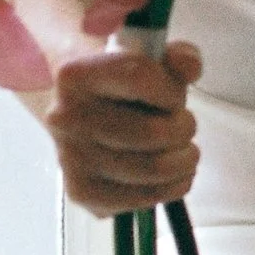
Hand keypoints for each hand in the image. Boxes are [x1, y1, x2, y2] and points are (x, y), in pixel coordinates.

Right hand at [46, 39, 202, 216]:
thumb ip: (176, 56)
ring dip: (184, 160)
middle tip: (185, 124)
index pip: (139, 78)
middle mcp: (64, 117)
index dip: (172, 90)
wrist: (84, 109)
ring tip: (184, 149)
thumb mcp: (149, 55)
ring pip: (152, 168)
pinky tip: (174, 173)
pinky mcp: (81, 192)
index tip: (176, 94)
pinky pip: (142, 198)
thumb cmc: (122, 82)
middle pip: (151, 132)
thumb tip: (189, 67)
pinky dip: (172, 187)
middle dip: (184, 128)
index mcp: (75, 74)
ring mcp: (70, 158)